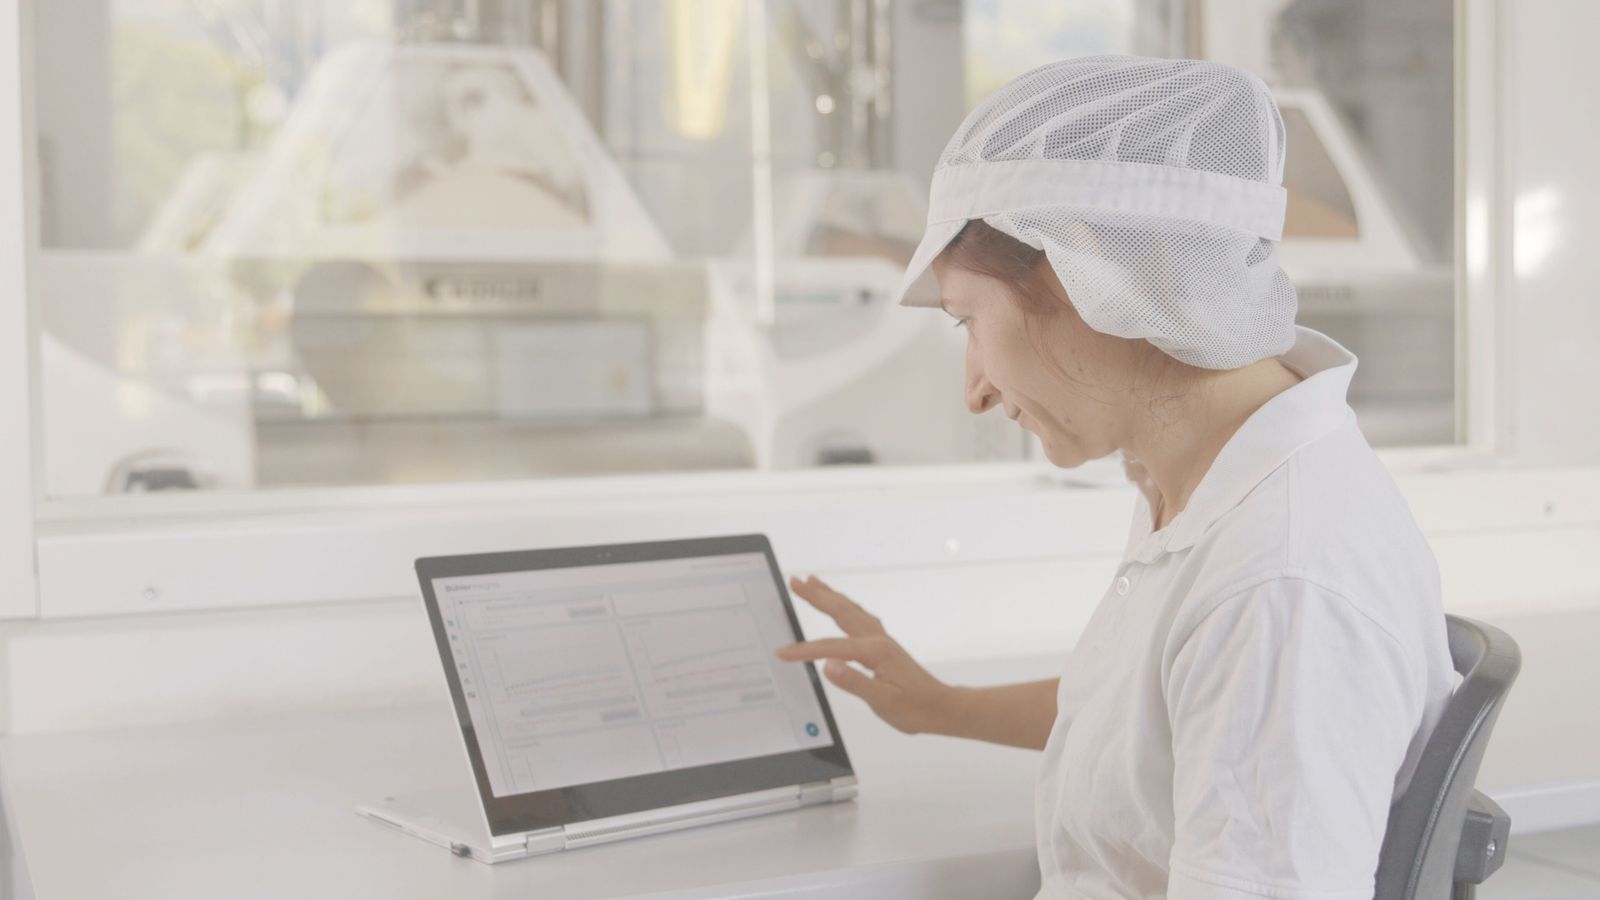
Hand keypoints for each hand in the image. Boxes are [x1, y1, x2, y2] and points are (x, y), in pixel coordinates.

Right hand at [774, 575, 955, 734]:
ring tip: (813, 583)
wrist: (940, 708)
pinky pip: (859, 617)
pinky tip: (843, 607)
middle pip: (841, 611)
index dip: (804, 650)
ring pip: (851, 610)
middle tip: (794, 581)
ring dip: (830, 595)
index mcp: (875, 651)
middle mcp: (878, 640)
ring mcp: (881, 640)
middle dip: (816, 595)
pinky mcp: (884, 646)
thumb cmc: (915, 707)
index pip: (831, 648)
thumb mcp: (883, 701)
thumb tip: (829, 666)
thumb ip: (854, 682)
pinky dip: (845, 607)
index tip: (782, 652)